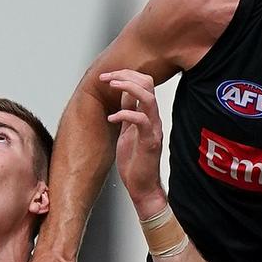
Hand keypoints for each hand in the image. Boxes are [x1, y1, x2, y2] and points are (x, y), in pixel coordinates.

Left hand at [104, 69, 167, 218]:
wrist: (142, 187)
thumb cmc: (136, 162)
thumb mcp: (128, 131)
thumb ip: (129, 112)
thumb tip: (124, 94)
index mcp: (148, 115)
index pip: (145, 83)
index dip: (127, 74)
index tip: (109, 75)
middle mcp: (154, 119)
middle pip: (148, 84)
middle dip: (126, 75)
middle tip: (108, 77)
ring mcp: (153, 129)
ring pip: (148, 98)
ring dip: (128, 87)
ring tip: (112, 85)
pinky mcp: (149, 142)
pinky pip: (141, 121)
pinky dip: (125, 114)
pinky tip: (112, 117)